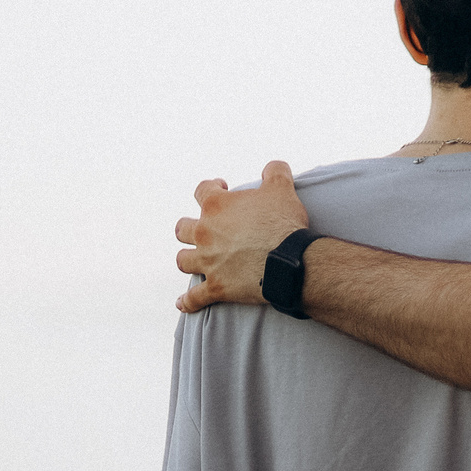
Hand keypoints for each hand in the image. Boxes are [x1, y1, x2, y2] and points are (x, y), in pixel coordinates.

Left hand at [175, 162, 311, 313]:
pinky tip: (182, 303)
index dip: (211, 188)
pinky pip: (194, 298)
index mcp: (216, 206)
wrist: (288, 261)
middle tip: (205, 229)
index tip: (222, 189)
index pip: (202, 190)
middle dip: (190, 227)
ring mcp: (207, 262)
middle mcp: (205, 232)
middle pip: (182, 228)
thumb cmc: (283, 223)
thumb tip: (273, 167)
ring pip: (183, 260)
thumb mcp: (282, 188)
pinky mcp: (216, 287)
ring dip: (188, 259)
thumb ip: (275, 171)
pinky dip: (188, 301)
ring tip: (196, 260)